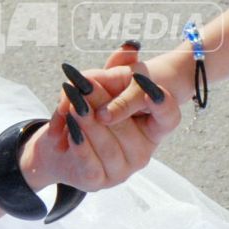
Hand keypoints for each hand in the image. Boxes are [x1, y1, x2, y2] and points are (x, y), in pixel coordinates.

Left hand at [21, 45, 181, 193]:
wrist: (60, 145)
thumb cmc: (91, 110)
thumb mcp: (103, 85)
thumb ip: (116, 67)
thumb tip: (129, 47)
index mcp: (151, 129)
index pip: (169, 116)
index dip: (162, 102)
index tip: (149, 86)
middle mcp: (143, 152)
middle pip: (125, 124)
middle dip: (102, 100)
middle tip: (84, 82)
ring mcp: (122, 169)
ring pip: (106, 141)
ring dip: (87, 119)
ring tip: (73, 102)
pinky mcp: (99, 181)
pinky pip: (89, 160)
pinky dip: (78, 141)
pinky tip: (68, 127)